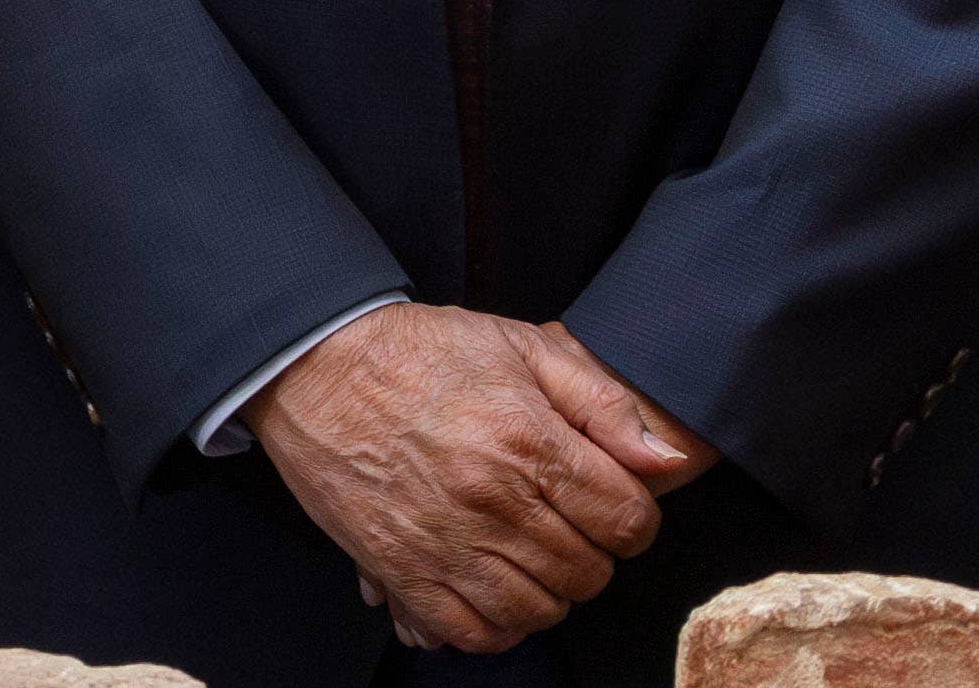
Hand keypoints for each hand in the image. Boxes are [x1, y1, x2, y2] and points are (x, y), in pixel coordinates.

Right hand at [253, 301, 704, 653]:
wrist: (312, 366)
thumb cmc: (418, 352)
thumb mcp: (518, 346)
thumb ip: (601, 401)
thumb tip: (666, 461)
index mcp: (527, 441)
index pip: (627, 521)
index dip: (630, 518)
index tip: (607, 503)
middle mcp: (492, 500)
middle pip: (588, 573)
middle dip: (589, 552)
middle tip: (562, 522)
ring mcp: (446, 542)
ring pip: (539, 610)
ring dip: (547, 590)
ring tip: (529, 553)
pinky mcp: (403, 570)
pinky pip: (476, 632)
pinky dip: (497, 624)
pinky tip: (493, 587)